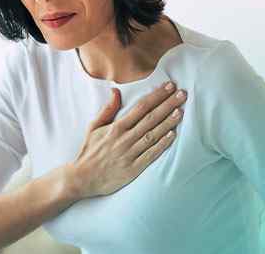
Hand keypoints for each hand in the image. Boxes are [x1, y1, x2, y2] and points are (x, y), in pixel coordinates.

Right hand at [66, 81, 186, 199]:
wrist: (82, 178)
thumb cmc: (89, 151)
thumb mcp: (93, 127)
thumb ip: (107, 109)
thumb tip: (116, 91)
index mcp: (116, 127)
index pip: (140, 107)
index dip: (156, 96)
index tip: (168, 86)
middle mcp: (124, 139)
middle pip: (150, 118)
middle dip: (167, 105)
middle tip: (182, 94)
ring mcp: (130, 154)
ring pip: (152, 135)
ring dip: (168, 122)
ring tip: (180, 111)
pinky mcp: (133, 169)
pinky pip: (150, 154)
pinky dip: (162, 145)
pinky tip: (172, 135)